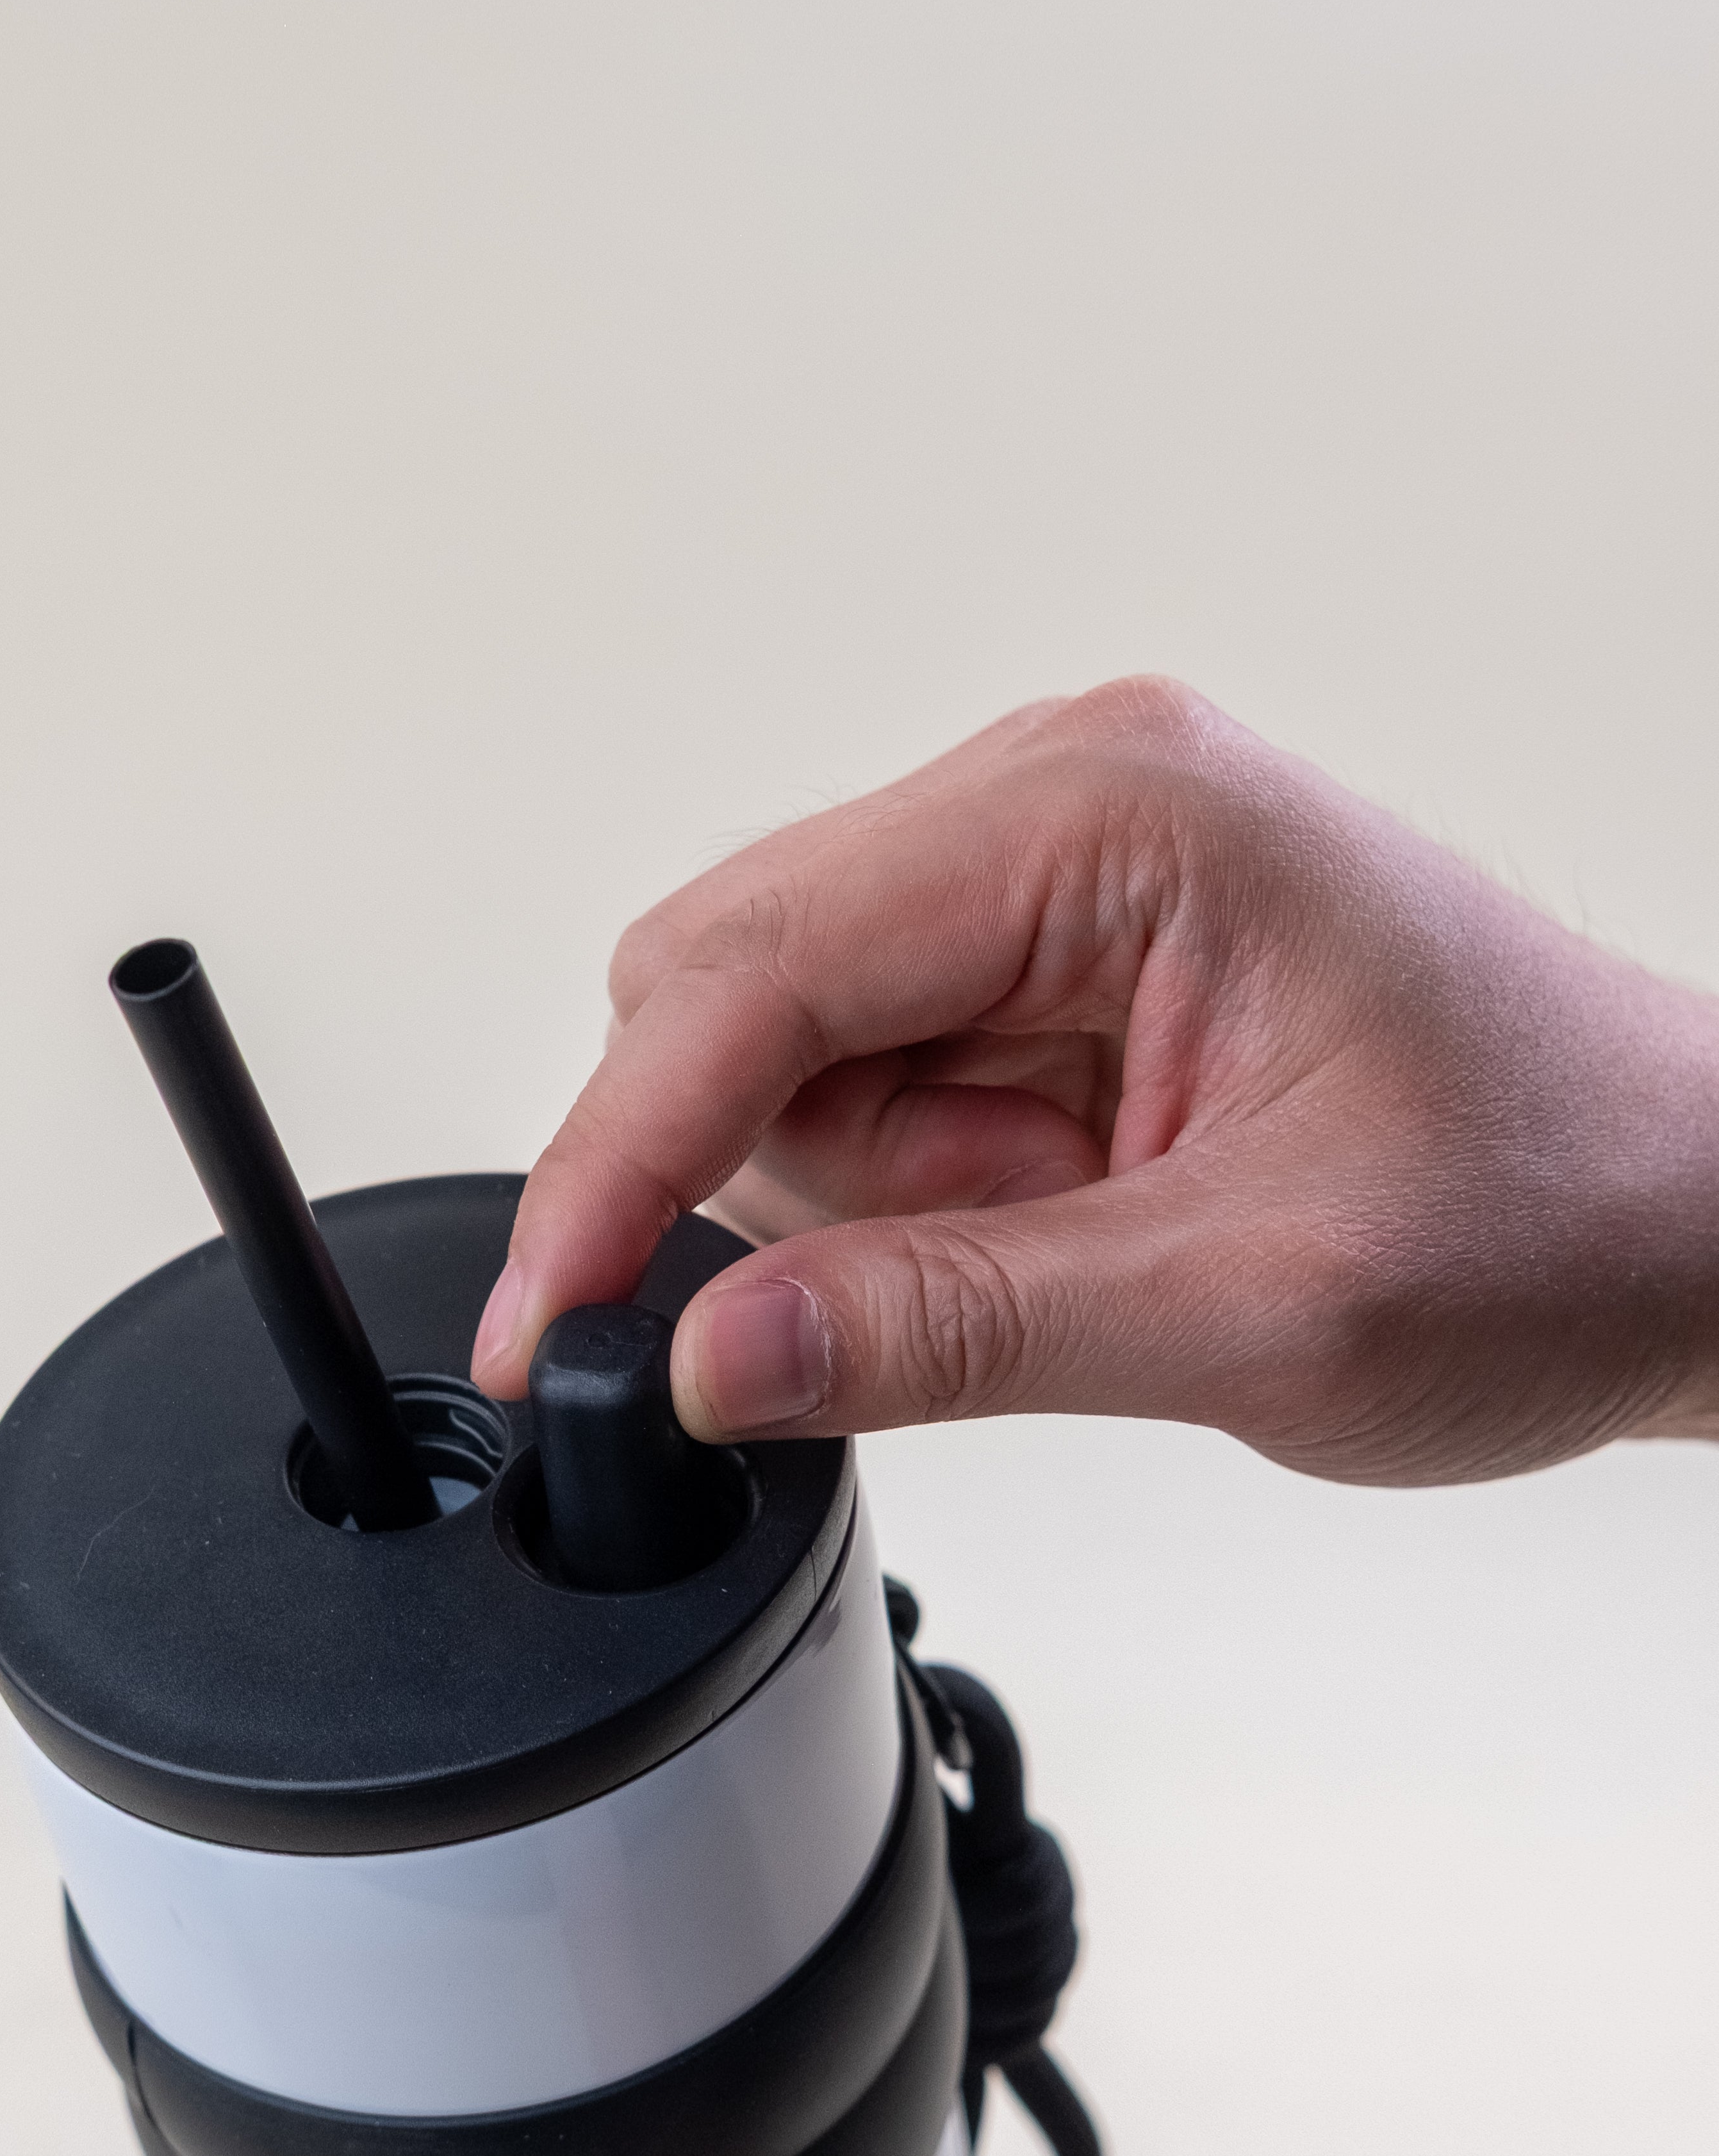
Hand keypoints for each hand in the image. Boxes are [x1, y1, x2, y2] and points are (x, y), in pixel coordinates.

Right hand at [469, 682, 1718, 1482]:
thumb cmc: (1558, 1215)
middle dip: (771, 1177)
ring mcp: (1048, 872)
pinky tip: (1073, 1217)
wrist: (1696, 1226)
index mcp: (1113, 810)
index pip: (758, 971)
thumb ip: (956, 1326)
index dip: (616, 1160)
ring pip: (783, 1049)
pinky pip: (873, 1084)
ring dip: (871, 1198)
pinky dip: (921, 1194)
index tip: (551, 1322)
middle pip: (729, 983)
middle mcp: (1061, 798)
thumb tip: (710, 1358)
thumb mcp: (1256, 1308)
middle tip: (941, 1294)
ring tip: (1087, 1248)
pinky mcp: (1046, 959)